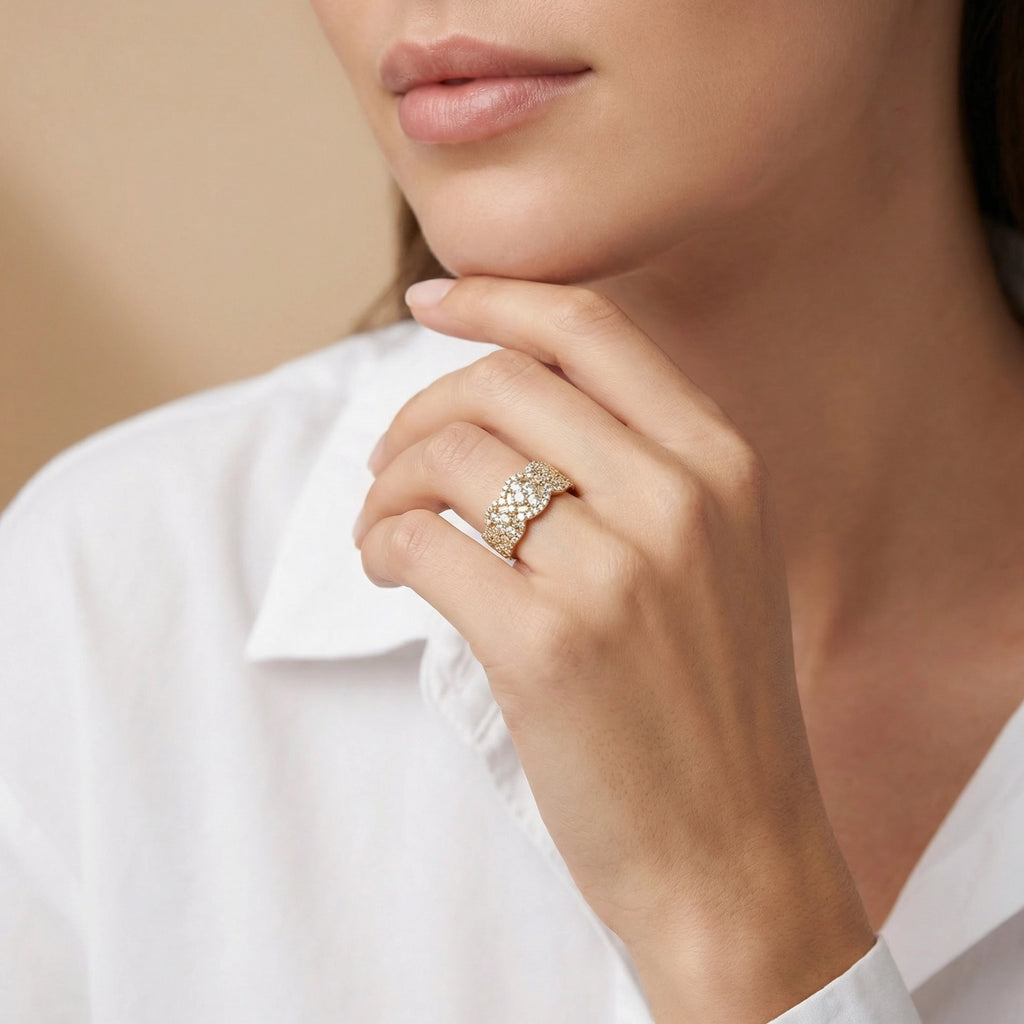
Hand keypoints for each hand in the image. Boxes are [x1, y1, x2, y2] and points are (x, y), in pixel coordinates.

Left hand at [354, 276, 873, 1021]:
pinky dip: (383, 544)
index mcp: (723, 463)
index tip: (430, 303)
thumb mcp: (718, 561)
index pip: (589, 331)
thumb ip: (641, 470)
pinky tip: (392, 573)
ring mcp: (615, 569)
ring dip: (389, 485)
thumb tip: (511, 405)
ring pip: (451, 456)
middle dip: (419, 409)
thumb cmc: (711, 708)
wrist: (735, 854)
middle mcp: (678, 498)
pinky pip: (423, 540)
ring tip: (385, 530)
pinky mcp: (546, 643)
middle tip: (390, 463)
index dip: (495, 299)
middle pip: (501, 382)